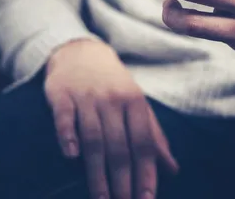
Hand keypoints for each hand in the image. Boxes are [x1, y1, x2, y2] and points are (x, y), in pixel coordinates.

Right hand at [44, 39, 178, 198]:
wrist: (81, 53)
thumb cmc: (114, 86)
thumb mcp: (138, 105)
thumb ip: (154, 136)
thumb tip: (173, 169)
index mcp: (135, 102)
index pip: (144, 143)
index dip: (146, 172)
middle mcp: (113, 100)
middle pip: (119, 146)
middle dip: (123, 181)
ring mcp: (87, 97)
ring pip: (93, 139)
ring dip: (97, 172)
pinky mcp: (61, 95)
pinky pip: (65, 117)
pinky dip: (67, 135)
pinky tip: (71, 156)